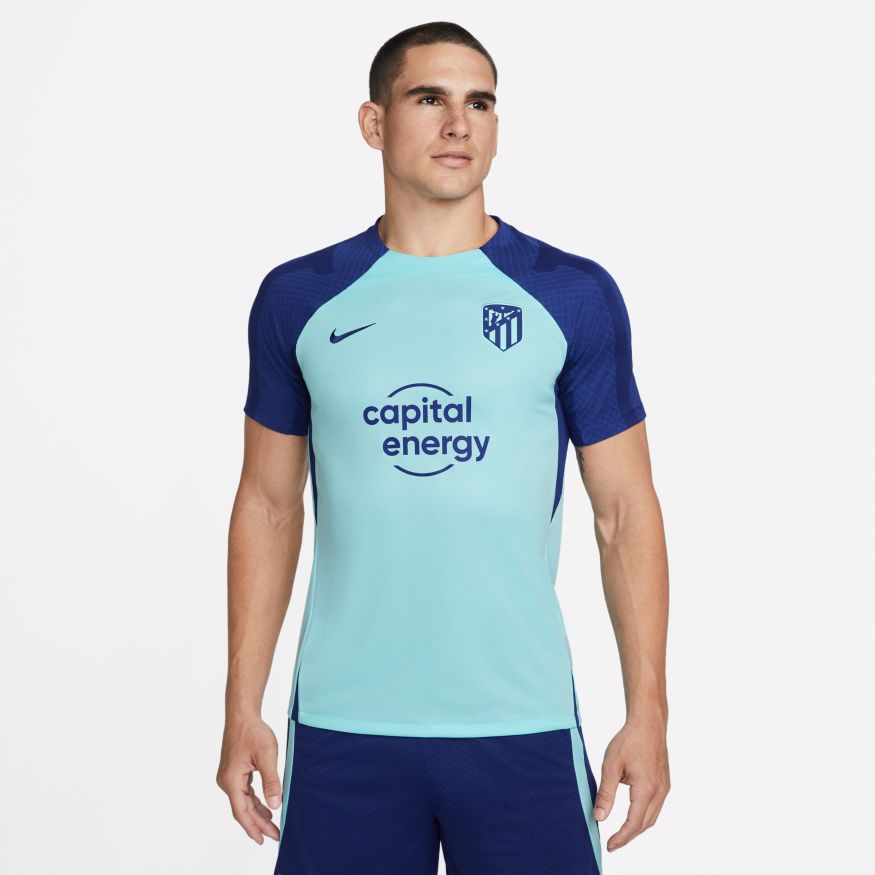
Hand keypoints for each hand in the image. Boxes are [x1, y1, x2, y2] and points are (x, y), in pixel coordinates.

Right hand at [216, 713, 283, 843]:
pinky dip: (254, 801)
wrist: (242, 715)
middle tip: (275, 835)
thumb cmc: (254, 732)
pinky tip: (265, 806)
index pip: (242, 811)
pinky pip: (244, 792)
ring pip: (244, 801)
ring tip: (273, 824)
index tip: (263, 840)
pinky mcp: (234, 772)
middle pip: (243, 809)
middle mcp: (227, 781)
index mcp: (231, 780)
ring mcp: (229, 777)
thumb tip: (275, 804)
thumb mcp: (267, 756)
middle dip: (259, 823)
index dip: (253, 827)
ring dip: (257, 812)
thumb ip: (271, 781)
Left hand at [594, 716, 669, 852]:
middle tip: (613, 842)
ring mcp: (664, 788)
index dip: (621, 837)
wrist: (648, 723)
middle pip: (645, 824)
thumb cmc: (629, 741)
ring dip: (637, 827)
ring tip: (620, 832)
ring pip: (652, 817)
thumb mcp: (611, 766)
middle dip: (629, 836)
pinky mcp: (664, 783)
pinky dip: (643, 815)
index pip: (634, 824)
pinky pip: (655, 807)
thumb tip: (599, 817)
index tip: (609, 845)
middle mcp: (659, 792)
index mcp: (646, 789)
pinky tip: (632, 813)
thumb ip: (605, 793)